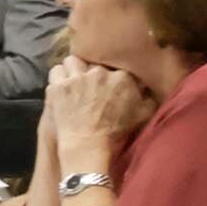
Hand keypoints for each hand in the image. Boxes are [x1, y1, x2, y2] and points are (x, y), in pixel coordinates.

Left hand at [46, 56, 160, 156]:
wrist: (87, 144)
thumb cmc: (116, 132)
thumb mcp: (143, 113)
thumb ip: (149, 96)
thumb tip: (148, 86)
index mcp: (123, 76)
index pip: (116, 64)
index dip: (110, 72)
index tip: (107, 80)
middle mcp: (100, 72)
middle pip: (94, 61)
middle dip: (92, 70)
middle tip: (89, 82)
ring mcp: (77, 78)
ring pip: (73, 61)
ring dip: (73, 69)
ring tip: (73, 79)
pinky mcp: (58, 86)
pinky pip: (56, 71)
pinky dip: (58, 76)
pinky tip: (61, 85)